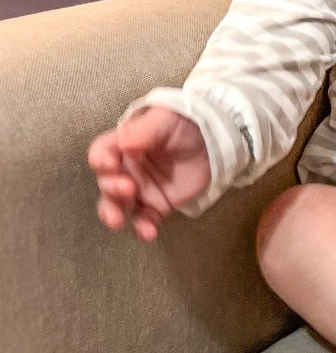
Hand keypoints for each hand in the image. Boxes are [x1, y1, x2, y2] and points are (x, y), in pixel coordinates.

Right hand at [88, 108, 210, 240]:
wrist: (218, 138)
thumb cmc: (187, 123)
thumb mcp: (166, 119)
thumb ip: (143, 131)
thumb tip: (122, 142)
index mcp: (126, 145)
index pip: (102, 152)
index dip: (100, 159)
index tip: (108, 165)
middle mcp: (128, 169)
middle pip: (107, 181)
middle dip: (111, 187)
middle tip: (128, 188)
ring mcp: (142, 189)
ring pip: (118, 205)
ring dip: (113, 213)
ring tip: (116, 221)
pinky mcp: (159, 205)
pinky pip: (145, 220)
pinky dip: (143, 228)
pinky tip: (148, 233)